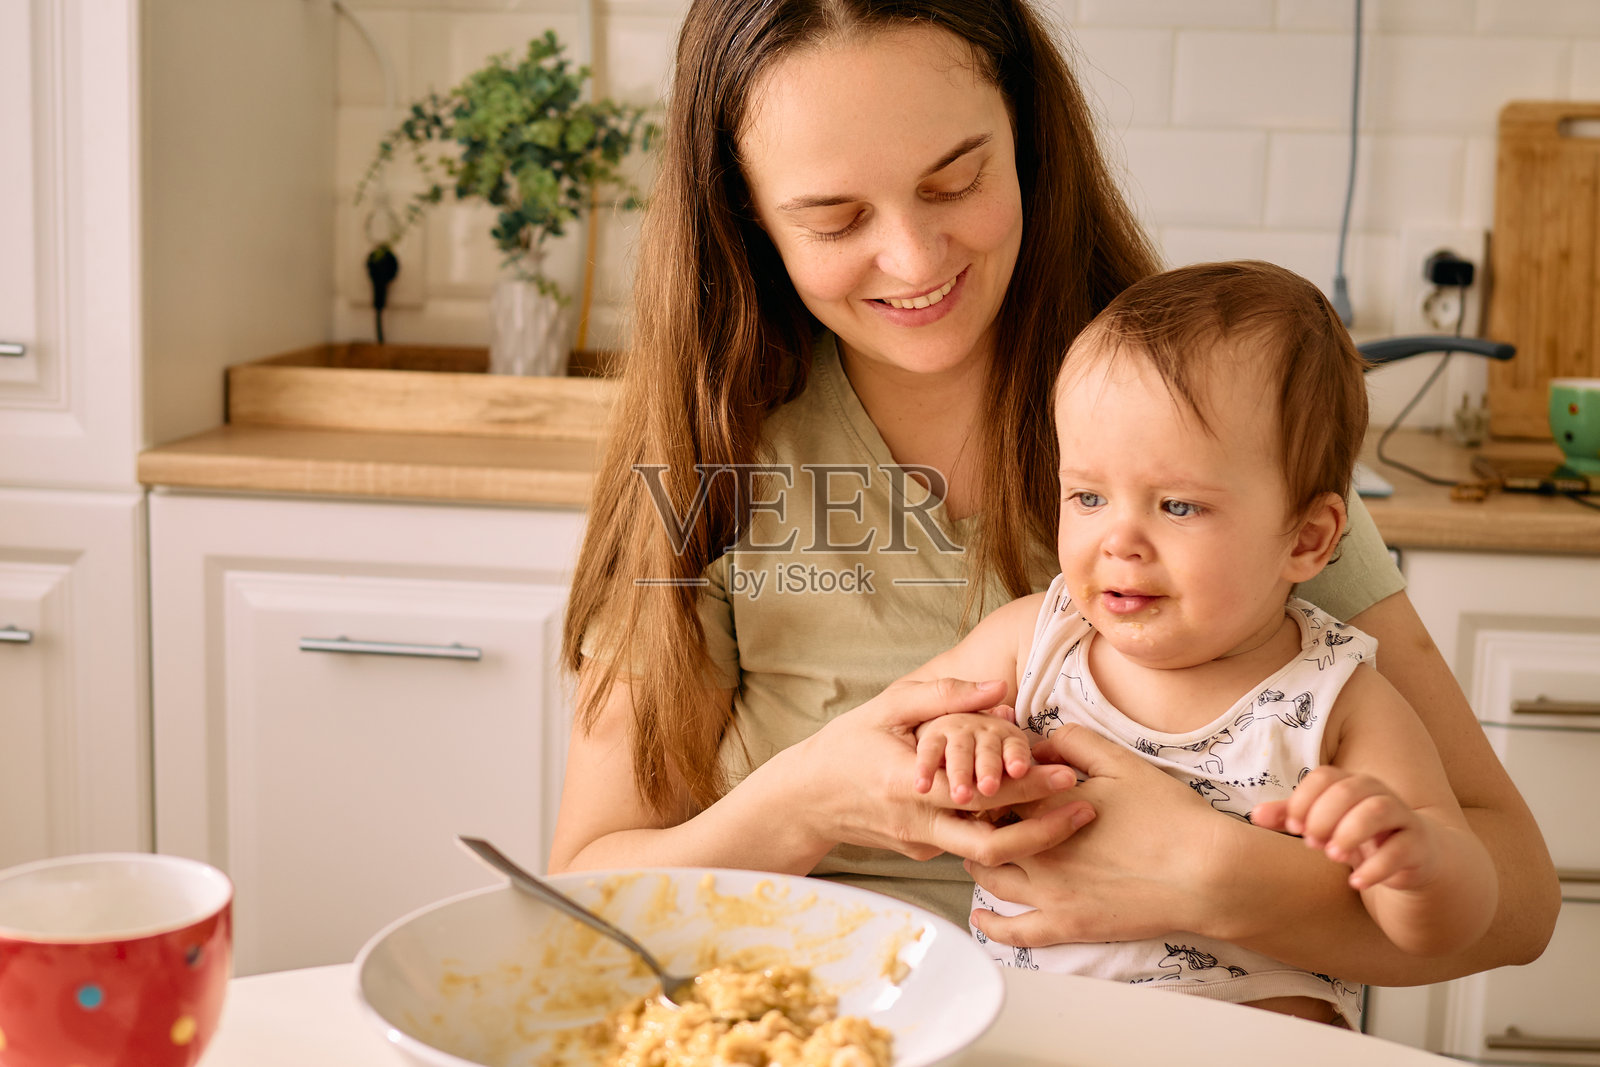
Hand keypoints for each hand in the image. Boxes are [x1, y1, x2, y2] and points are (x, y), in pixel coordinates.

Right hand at [792, 678, 1081, 861]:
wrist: (807, 799)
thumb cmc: (847, 744)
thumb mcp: (888, 706)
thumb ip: (944, 695)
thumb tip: (1000, 689)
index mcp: (907, 785)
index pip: (978, 793)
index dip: (1026, 788)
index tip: (1068, 773)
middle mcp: (916, 823)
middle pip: (992, 842)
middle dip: (1044, 829)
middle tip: (1086, 807)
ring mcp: (921, 844)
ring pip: (985, 850)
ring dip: (1028, 835)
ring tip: (1070, 812)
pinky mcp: (923, 851)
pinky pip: (967, 842)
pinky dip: (999, 828)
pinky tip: (1028, 810)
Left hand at [964, 724, 1246, 947]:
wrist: (1204, 873)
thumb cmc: (1168, 816)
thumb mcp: (1121, 762)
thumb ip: (1074, 742)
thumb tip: (1040, 743)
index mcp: (1047, 806)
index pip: (998, 790)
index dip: (993, 784)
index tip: (994, 780)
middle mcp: (1038, 850)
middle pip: (988, 832)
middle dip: (981, 821)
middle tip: (981, 814)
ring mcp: (1049, 892)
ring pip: (991, 876)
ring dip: (980, 861)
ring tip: (979, 851)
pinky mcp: (1066, 925)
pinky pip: (1014, 931)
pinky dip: (990, 924)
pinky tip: (980, 915)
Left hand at [1252, 767, 1441, 891]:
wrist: (1414, 858)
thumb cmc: (1359, 837)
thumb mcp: (1323, 825)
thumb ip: (1291, 817)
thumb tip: (1256, 815)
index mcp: (1350, 784)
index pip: (1324, 777)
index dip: (1304, 800)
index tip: (1293, 826)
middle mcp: (1377, 794)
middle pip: (1348, 790)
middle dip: (1323, 817)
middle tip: (1312, 843)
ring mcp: (1401, 818)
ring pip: (1377, 810)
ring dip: (1349, 833)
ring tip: (1332, 856)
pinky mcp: (1418, 846)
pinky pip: (1401, 850)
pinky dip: (1376, 867)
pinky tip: (1356, 882)